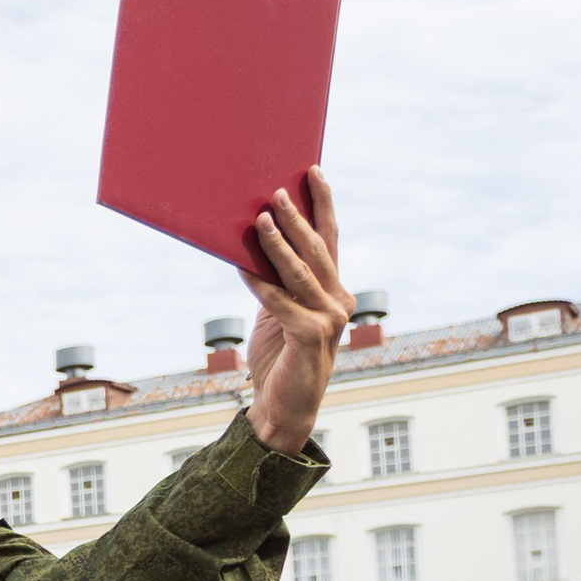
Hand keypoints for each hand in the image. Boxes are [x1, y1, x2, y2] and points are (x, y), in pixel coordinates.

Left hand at [242, 171, 351, 456]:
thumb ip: (275, 282)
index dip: (322, 204)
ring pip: (302, 273)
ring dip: (280, 244)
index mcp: (333, 290)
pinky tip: (241, 267)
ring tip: (261, 218)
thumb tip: (252, 242)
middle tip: (278, 190)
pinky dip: (261, 285)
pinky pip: (281, 304)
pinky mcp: (311, 339)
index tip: (313, 171)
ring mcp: (329, 321)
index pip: (330, 239)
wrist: (282, 409)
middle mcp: (339, 301)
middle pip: (319, 250)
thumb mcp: (275, 313)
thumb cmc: (278, 360)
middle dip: (298, 217)